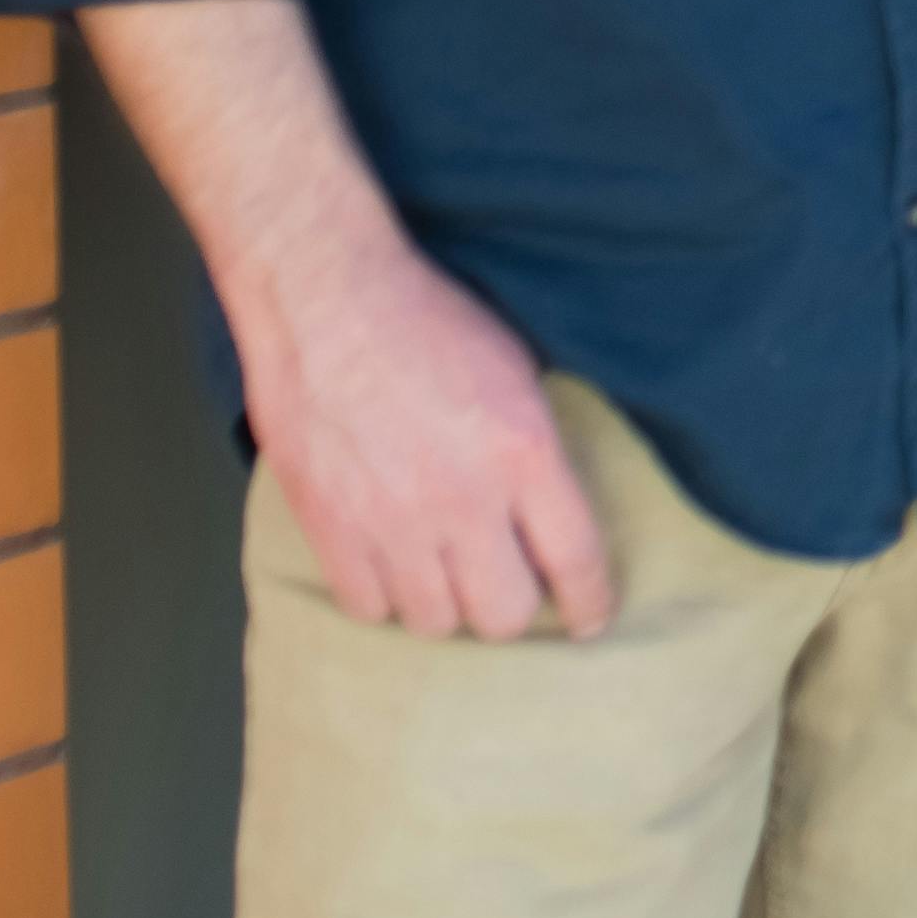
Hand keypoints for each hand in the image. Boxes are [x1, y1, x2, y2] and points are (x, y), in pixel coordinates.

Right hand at [238, 229, 618, 641]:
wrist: (325, 296)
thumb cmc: (426, 318)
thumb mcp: (517, 371)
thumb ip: (536, 451)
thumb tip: (550, 516)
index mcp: (524, 452)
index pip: (576, 561)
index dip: (590, 603)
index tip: (590, 619)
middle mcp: (461, 499)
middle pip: (503, 614)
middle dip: (512, 604)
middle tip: (504, 579)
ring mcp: (390, 520)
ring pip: (434, 621)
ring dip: (445, 602)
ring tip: (442, 569)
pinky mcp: (329, 527)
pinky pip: (367, 606)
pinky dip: (384, 596)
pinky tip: (390, 564)